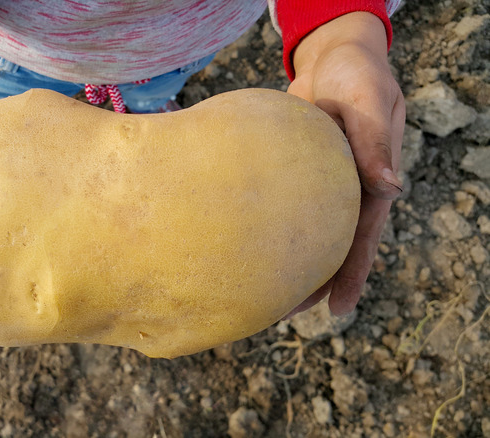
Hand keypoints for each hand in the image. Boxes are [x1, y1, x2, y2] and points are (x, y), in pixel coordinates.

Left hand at [284, 12, 404, 316]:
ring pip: (303, 228)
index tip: (339, 310)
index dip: (352, 275)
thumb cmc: (357, 75)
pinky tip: (245, 239)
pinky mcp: (293, 170)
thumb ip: (376, 142)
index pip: (362, 238)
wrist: (333, 57)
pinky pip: (282, 203)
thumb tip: (390, 189)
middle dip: (312, 279)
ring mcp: (318, 182)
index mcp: (369, 181)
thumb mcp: (370, 102)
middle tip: (285, 311)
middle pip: (328, 243)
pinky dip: (268, 223)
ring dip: (286, 256)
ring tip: (260, 288)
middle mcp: (344, 189)